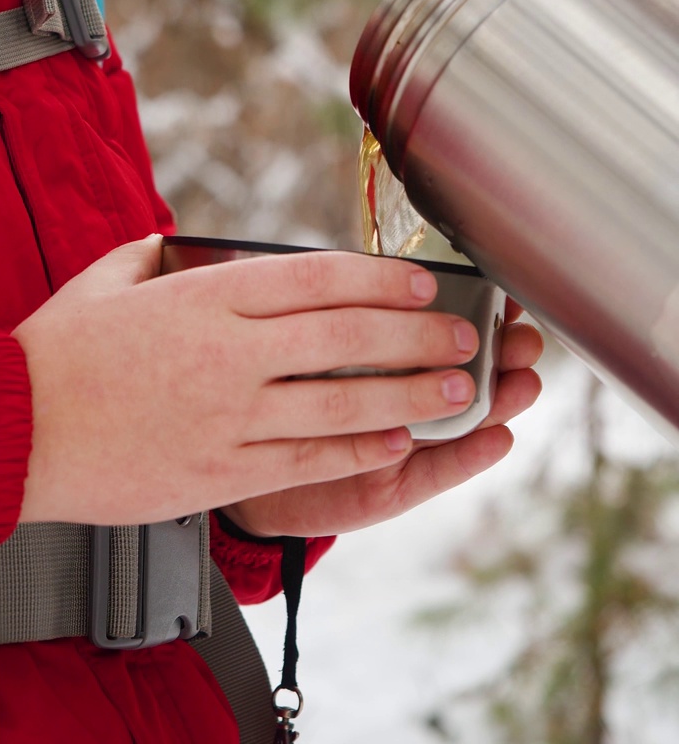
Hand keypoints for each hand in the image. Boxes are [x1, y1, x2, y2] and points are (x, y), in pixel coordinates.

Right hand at [13, 239, 488, 525]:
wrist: (12, 430)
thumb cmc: (59, 351)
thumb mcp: (111, 278)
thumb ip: (160, 255)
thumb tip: (183, 242)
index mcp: (208, 296)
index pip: (317, 279)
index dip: (382, 279)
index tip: (423, 282)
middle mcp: (230, 353)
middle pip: (346, 337)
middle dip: (416, 334)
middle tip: (465, 336)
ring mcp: (228, 415)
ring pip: (340, 403)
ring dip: (408, 395)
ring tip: (456, 390)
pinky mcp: (219, 470)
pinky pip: (306, 460)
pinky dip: (356, 450)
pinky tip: (396, 442)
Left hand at [223, 304, 542, 537]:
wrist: (239, 466)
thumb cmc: (275, 393)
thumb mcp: (305, 348)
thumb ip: (344, 316)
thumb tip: (392, 275)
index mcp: (384, 352)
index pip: (438, 325)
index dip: (477, 308)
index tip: (503, 292)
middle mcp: (400, 393)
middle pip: (462, 370)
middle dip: (500, 352)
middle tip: (522, 340)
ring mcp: (404, 441)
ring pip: (462, 418)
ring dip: (499, 400)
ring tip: (523, 383)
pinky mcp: (395, 487)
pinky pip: (438, 471)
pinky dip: (470, 455)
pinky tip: (498, 438)